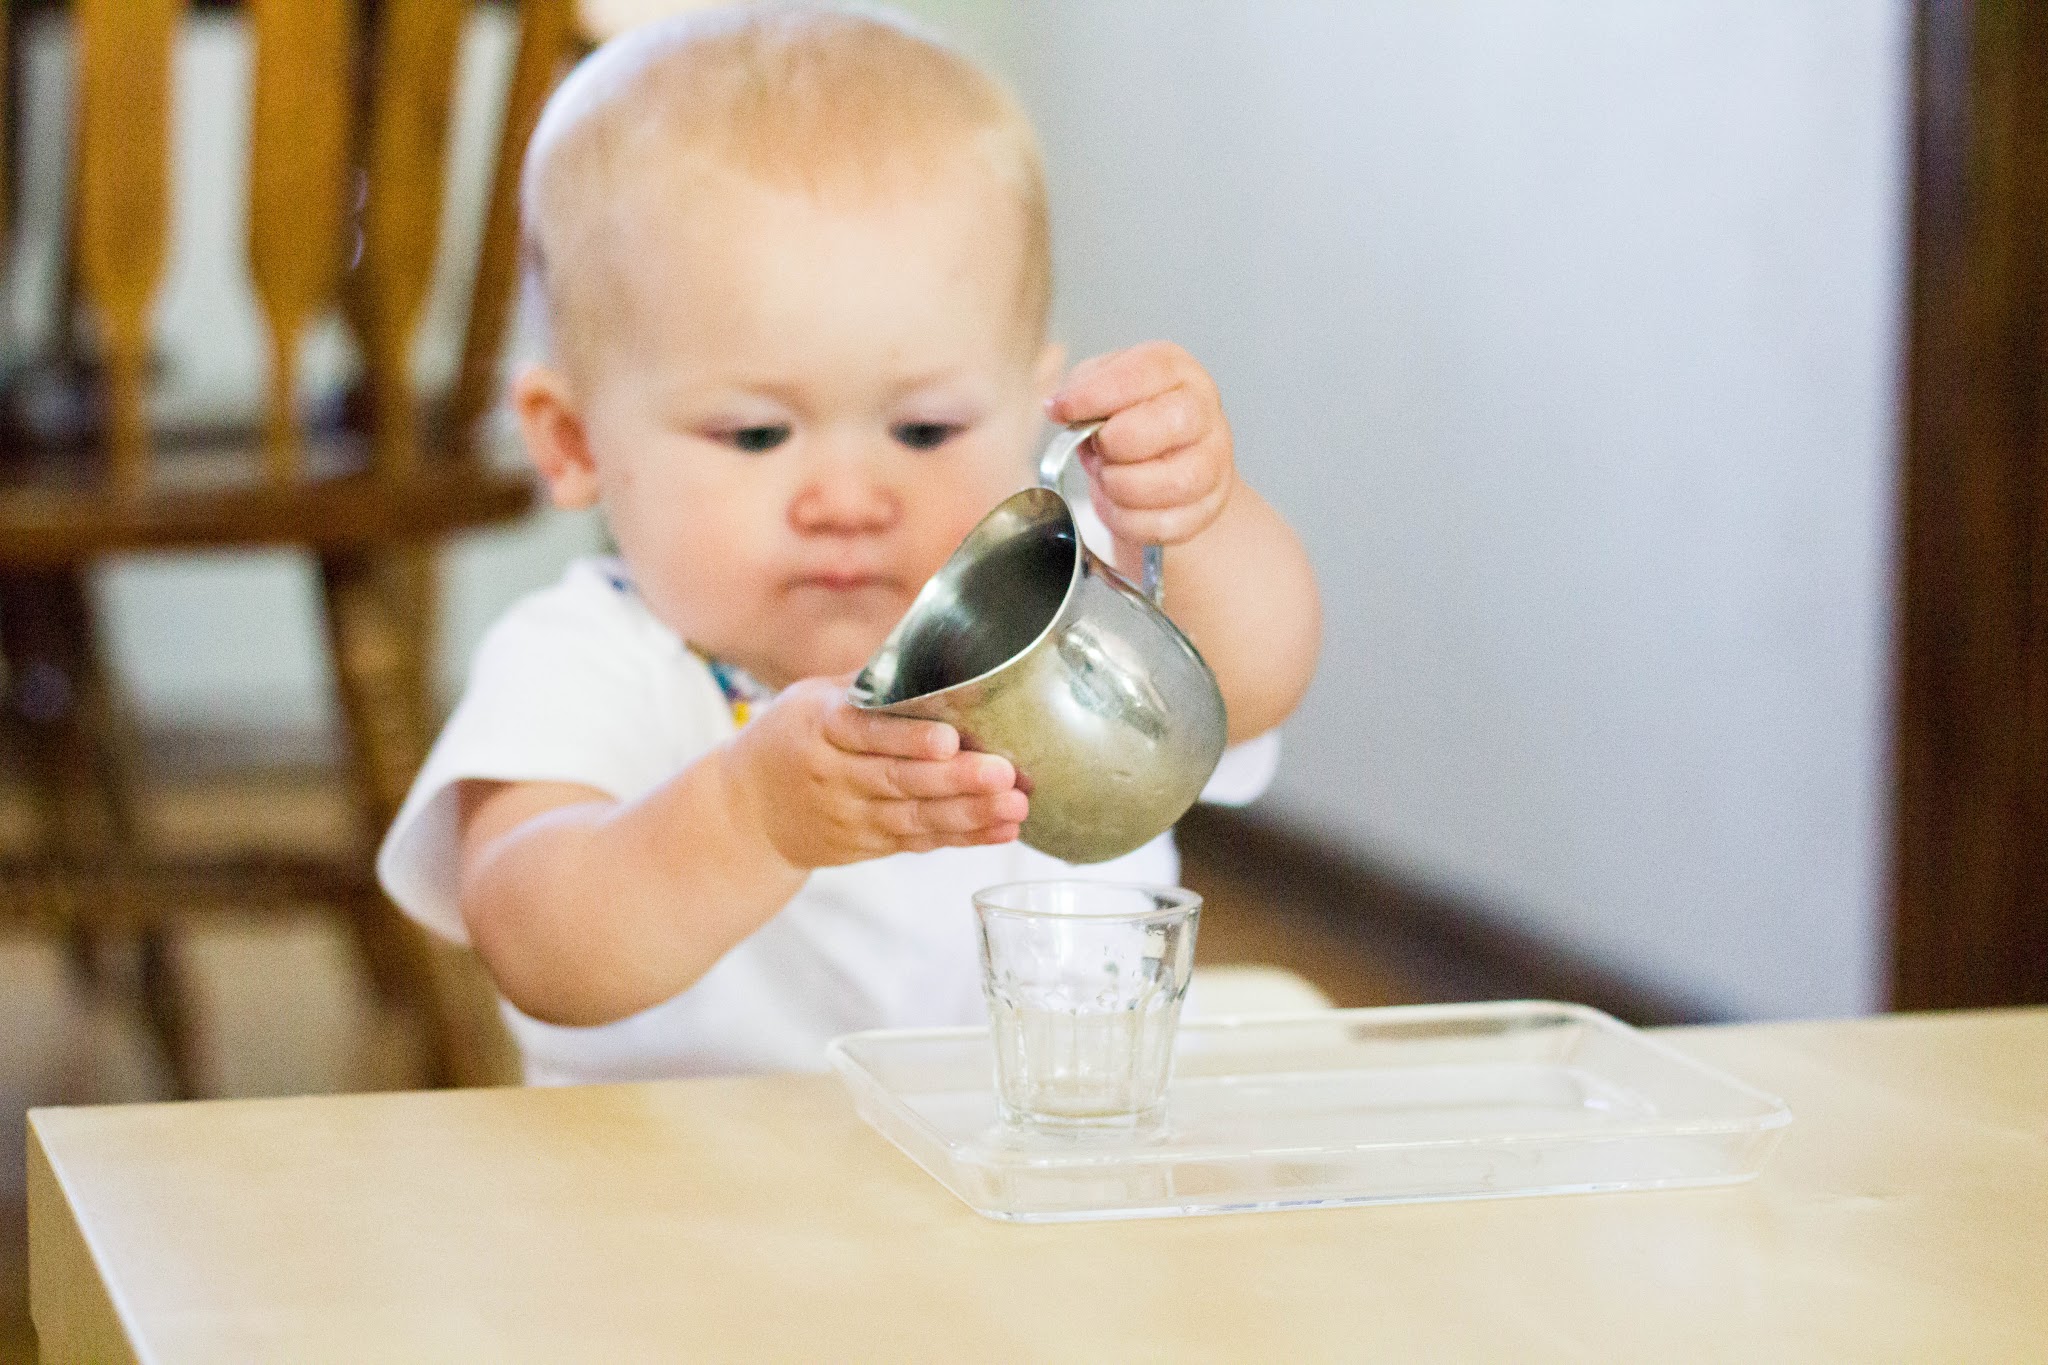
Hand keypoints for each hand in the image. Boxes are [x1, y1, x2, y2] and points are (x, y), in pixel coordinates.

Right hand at [722, 678, 1026, 868]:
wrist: (747, 811)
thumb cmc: (794, 736)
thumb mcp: (814, 697)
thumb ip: (872, 682)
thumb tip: (935, 635)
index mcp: (820, 728)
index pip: (867, 732)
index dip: (908, 739)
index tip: (949, 739)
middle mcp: (834, 775)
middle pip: (898, 780)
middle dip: (955, 780)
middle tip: (1004, 773)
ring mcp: (850, 816)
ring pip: (913, 818)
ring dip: (969, 814)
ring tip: (1015, 806)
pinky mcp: (866, 845)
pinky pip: (918, 843)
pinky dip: (962, 837)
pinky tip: (1001, 830)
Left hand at [1046, 341, 1235, 546]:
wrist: (1162, 461)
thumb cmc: (1129, 419)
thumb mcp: (1100, 389)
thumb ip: (1080, 390)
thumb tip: (1060, 407)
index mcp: (1175, 371)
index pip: (1143, 373)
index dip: (1097, 394)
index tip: (1062, 410)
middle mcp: (1203, 411)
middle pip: (1173, 422)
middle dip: (1118, 442)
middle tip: (1098, 449)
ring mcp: (1212, 462)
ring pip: (1176, 481)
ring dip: (1123, 486)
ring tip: (1107, 478)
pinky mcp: (1208, 507)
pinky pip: (1168, 523)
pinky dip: (1128, 520)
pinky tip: (1116, 505)